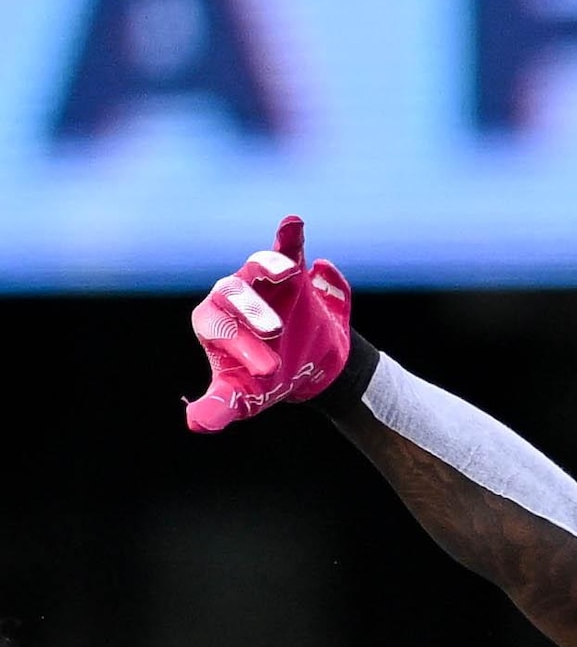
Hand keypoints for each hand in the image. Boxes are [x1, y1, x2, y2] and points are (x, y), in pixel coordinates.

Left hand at [185, 216, 352, 432]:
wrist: (311, 370)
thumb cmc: (267, 381)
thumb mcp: (243, 399)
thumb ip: (219, 407)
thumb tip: (195, 424)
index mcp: (214, 323)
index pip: (218, 326)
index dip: (240, 345)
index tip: (266, 372)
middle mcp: (231, 296)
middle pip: (234, 294)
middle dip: (254, 312)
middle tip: (277, 332)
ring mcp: (260, 282)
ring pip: (257, 268)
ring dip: (269, 267)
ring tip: (287, 273)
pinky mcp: (292, 274)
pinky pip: (286, 249)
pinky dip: (289, 236)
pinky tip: (292, 222)